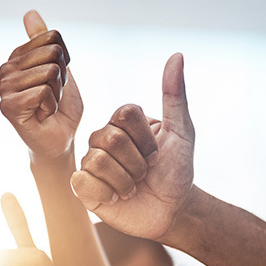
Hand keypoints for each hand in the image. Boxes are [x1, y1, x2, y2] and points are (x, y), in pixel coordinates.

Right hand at [0, 10, 82, 161]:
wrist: (60, 141)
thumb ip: (44, 42)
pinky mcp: (7, 106)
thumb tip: (30, 13)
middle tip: (52, 97)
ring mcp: (4, 88)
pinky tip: (42, 116)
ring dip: (57, 94)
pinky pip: (43, 92)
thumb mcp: (59, 68)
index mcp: (16, 57)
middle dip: (62, 79)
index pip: (53, 38)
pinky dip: (52, 107)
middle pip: (52, 54)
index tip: (56, 81)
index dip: (65, 62)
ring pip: (50, 73)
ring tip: (46, 107)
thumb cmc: (60, 109)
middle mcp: (5, 70)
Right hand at [71, 53, 194, 239]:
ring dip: (125, 181)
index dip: (145, 138)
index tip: (156, 152)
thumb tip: (177, 55)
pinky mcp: (83, 188)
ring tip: (132, 188)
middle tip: (145, 173)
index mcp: (121, 123)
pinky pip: (83, 181)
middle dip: (137, 163)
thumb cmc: (177, 170)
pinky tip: (115, 198)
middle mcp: (101, 139)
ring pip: (98, 161)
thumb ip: (175, 95)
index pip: (124, 114)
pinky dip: (106, 193)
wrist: (172, 210)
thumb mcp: (182, 132)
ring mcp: (89, 162)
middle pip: (111, 139)